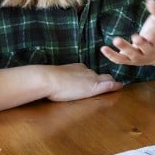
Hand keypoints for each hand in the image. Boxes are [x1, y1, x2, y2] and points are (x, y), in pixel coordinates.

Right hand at [0, 63, 121, 113]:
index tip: (97, 78)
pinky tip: (120, 87)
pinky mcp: (92, 86)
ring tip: (119, 85)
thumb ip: (51, 79)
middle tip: (114, 82)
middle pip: (99, 74)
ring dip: (111, 82)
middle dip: (106, 78)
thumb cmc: (43, 80)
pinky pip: (107, 84)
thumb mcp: (51, 77)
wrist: (46, 79)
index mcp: (75, 68)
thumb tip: (34, 81)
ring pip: (105, 78)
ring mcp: (90, 78)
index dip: (92, 77)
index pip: (87, 71)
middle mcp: (84, 71)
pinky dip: (114, 86)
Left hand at [100, 0, 154, 67]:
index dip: (154, 38)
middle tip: (135, 36)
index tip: (150, 33)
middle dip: (140, 43)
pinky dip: (111, 55)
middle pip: (145, 49)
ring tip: (116, 39)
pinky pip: (119, 59)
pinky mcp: (128, 60)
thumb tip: (150, 0)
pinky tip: (103, 48)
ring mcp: (138, 57)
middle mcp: (148, 52)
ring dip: (124, 48)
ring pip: (131, 55)